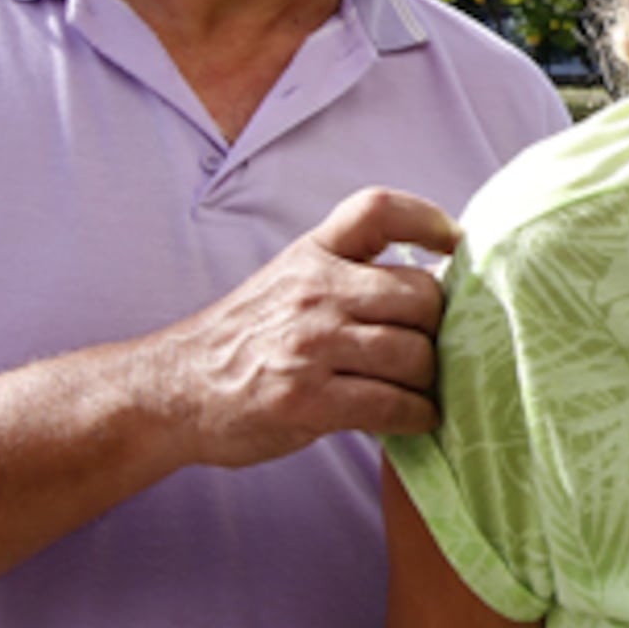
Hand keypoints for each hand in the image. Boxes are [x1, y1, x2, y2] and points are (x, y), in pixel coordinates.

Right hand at [139, 188, 459, 468]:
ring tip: (422, 388)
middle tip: (437, 346)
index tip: (455, 244)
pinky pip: (392, 406)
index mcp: (312, 254)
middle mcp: (313, 292)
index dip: (427, 219)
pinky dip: (417, 416)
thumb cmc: (246, 339)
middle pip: (420, 294)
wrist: (173, 392)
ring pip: (413, 354)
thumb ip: (349, 271)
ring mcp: (309, 347)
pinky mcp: (307, 402)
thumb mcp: (289, 280)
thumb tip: (437, 278)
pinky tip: (415, 418)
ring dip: (429, 379)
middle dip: (440, 326)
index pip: (377, 209)